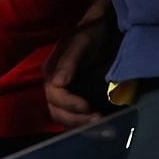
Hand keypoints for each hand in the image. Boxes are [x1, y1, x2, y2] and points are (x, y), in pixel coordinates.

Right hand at [43, 0, 119, 128]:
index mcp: (51, 71)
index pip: (54, 95)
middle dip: (77, 121)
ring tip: (107, 129)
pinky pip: (78, 117)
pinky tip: (106, 126)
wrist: (105, 28)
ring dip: (84, 127)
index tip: (89, 107)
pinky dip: (90, 125)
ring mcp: (67, 93)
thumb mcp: (81, 43)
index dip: (70, 105)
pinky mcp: (79, 98)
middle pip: (57, 112)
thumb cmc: (92, 33)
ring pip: (66, 118)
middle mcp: (55, 85)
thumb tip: (56, 84)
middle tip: (101, 122)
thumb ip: (68, 63)